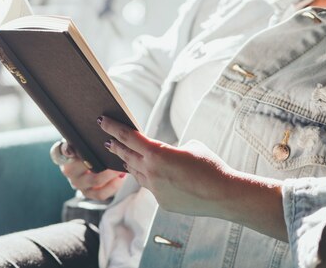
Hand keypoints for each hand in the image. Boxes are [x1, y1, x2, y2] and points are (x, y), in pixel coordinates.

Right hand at [58, 141, 126, 200]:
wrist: (89, 162)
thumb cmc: (89, 148)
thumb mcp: (83, 140)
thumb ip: (84, 135)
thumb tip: (98, 122)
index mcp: (65, 155)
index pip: (62, 151)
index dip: (66, 150)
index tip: (71, 148)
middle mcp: (69, 171)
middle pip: (84, 166)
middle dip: (102, 162)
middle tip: (116, 155)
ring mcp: (78, 184)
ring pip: (95, 181)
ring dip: (110, 175)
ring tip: (121, 168)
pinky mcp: (88, 193)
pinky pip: (100, 194)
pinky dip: (113, 186)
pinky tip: (121, 177)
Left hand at [98, 116, 233, 216]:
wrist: (223, 194)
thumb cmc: (210, 166)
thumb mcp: (190, 147)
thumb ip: (171, 150)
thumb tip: (165, 156)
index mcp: (157, 153)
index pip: (129, 137)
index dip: (114, 128)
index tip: (102, 122)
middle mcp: (151, 172)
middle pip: (127, 156)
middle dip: (116, 147)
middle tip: (107, 141)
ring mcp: (155, 190)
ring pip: (137, 174)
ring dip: (131, 164)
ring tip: (124, 157)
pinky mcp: (162, 202)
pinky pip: (152, 188)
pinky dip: (151, 180)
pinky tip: (154, 176)